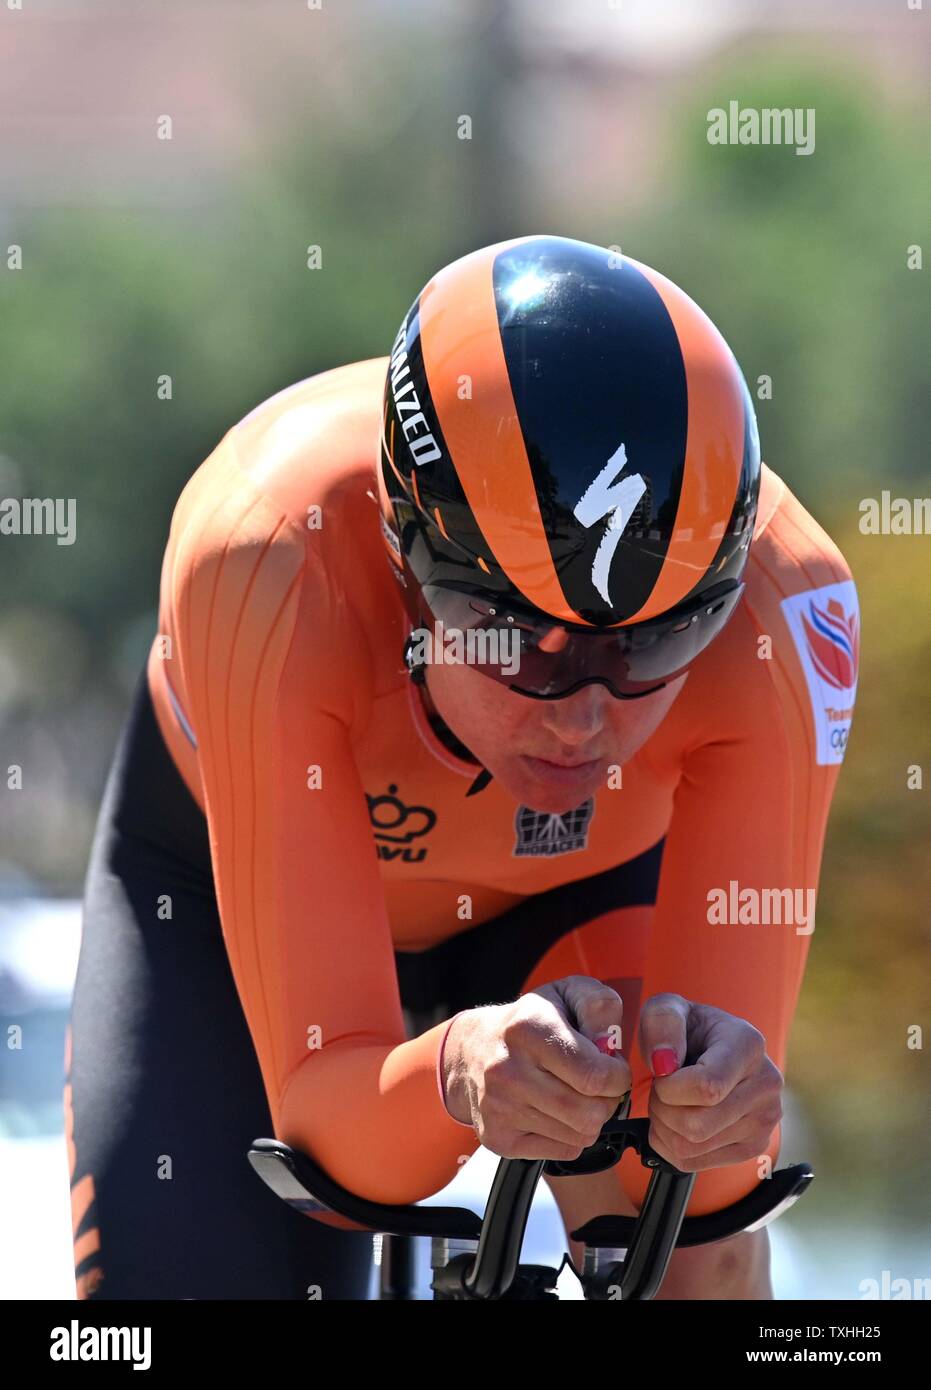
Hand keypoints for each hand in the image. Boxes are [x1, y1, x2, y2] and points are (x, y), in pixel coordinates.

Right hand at [442, 976, 631, 1160]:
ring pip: (581, 1135)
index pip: (595, 1075)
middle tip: (596, 1085)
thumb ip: (600, 1007)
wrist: (471, 1050)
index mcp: (528, 1028)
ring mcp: (499, 1108)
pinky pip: (564, 1152)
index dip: (618, 1076)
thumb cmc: (530, 1022)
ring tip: (574, 1094)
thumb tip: (612, 1045)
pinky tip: (556, 1112)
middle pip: (590, 1113)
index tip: (612, 1068)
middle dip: (607, 1101)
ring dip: (589, 1118)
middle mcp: (508, 1070)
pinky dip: (571, 1135)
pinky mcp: (498, 1138)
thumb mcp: (567, 993)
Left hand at [639, 993, 782, 1171]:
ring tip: (670, 1102)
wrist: (713, 1048)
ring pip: (692, 1147)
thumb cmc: (687, 1028)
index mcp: (748, 1045)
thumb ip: (662, 1022)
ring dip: (664, 1127)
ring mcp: (765, 1120)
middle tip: (661, 1089)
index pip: (707, 1088)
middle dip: (661, 1109)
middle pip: (696, 1125)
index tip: (661, 1072)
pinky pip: (695, 1163)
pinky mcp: (754, 1147)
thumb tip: (664, 1063)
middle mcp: (766, 1084)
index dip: (669, 1088)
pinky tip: (676, 1121)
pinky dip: (671, 1146)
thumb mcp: (668, 1008)